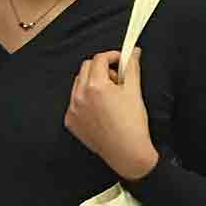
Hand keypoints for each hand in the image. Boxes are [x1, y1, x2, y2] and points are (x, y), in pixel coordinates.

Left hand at [65, 48, 158, 180]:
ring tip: (109, 95)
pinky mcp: (70, 121)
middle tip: (117, 79)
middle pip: (86, 68)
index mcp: (95, 85)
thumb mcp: (134, 91)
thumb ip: (132, 68)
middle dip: (101, 68)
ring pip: (78, 84)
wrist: (127, 152)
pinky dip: (85, 100)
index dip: (112, 56)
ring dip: (91, 83)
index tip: (121, 61)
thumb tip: (134, 52)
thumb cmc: (133, 123)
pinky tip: (100, 110)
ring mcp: (73, 109)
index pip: (99, 59)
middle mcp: (79, 95)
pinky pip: (74, 102)